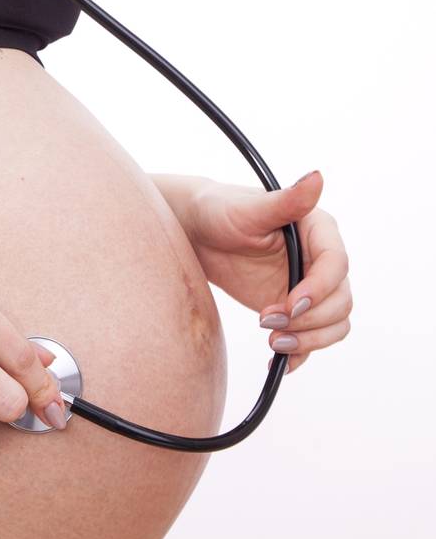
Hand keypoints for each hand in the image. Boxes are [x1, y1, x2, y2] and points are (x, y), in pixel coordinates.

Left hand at [187, 170, 351, 373]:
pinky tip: (279, 361)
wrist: (198, 235)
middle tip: (268, 323)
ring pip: (334, 324)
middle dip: (310, 320)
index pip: (337, 266)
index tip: (290, 305)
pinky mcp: (294, 309)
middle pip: (341, 302)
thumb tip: (317, 177)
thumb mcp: (250, 209)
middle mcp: (321, 261)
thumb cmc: (221, 211)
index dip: (319, 289)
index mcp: (318, 231)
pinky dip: (301, 354)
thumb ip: (286, 200)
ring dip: (309, 340)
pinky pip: (312, 338)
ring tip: (272, 343)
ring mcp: (309, 287)